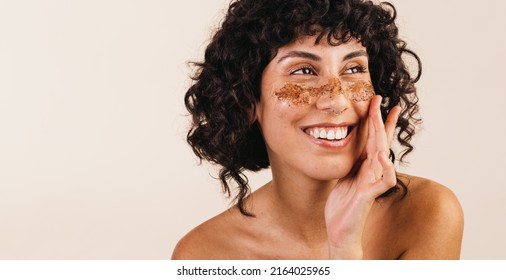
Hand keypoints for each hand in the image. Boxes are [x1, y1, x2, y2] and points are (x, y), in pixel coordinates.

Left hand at [324, 96, 400, 258]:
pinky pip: (384, 180)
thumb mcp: (344, 176)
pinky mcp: (370, 195)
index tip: (380, 102)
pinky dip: (386, 168)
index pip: (375, 139)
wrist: (340, 230)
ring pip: (383, 155)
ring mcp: (373, 182)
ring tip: (380, 117)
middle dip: (381, 120)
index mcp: (365, 165)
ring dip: (383, 136)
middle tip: (381, 100)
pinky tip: (382, 155)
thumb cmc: (342, 205)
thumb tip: (345, 143)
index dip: (379, 121)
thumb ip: (351, 162)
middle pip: (380, 141)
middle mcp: (372, 171)